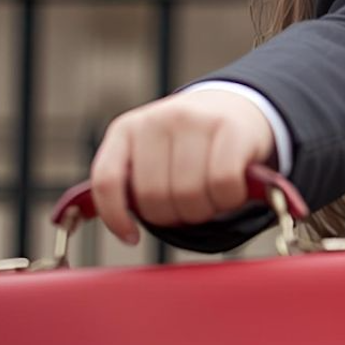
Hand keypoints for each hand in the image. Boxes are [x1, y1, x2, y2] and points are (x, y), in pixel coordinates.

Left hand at [88, 90, 275, 244]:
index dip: (115, 218)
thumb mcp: (152, 154)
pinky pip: (222, 184)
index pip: (107, 181)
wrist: (238, 106)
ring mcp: (195, 120)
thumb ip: (134, 183)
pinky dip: (229, 199)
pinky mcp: (231, 128)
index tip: (132, 238)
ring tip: (212, 198)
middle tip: (188, 208)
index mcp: (126, 129)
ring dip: (204, 211)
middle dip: (174, 216)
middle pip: (153, 198)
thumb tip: (124, 231)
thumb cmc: (191, 145)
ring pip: (189, 195)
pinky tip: (231, 192)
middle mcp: (157, 120)